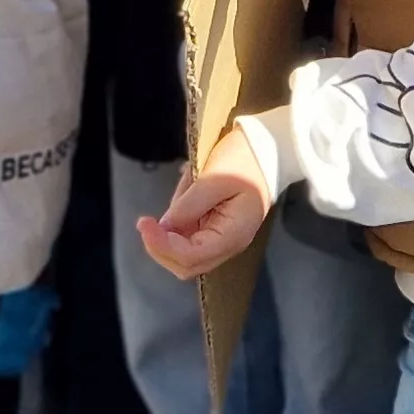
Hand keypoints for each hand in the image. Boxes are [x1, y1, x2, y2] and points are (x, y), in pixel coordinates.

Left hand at [136, 127, 274, 280]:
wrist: (270, 148)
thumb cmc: (245, 158)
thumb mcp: (215, 177)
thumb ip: (189, 205)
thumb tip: (164, 226)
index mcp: (233, 235)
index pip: (191, 257)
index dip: (162, 246)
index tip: (144, 223)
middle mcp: (228, 245)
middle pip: (186, 265)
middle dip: (161, 247)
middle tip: (146, 221)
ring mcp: (222, 239)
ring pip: (184, 256)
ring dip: (167, 237)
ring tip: (177, 197)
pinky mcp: (216, 230)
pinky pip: (189, 239)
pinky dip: (175, 228)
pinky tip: (181, 200)